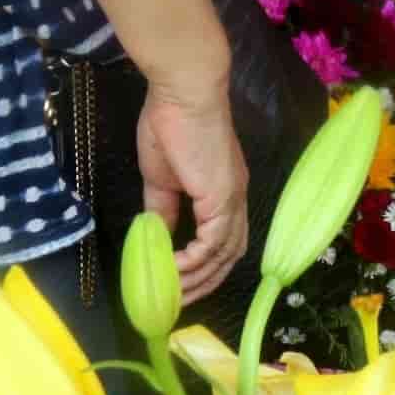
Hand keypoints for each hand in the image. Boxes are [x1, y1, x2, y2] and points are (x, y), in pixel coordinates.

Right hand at [137, 81, 247, 303]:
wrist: (182, 93)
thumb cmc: (171, 125)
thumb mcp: (163, 178)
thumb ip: (163, 209)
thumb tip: (158, 237)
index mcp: (224, 192)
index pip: (224, 241)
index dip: (205, 266)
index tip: (177, 282)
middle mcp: (236, 200)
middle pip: (230, 255)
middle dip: (204, 282)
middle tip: (175, 300)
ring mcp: (232, 200)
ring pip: (224, 255)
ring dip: (197, 279)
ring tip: (169, 294)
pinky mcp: (221, 198)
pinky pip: (212, 244)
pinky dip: (193, 262)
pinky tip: (172, 270)